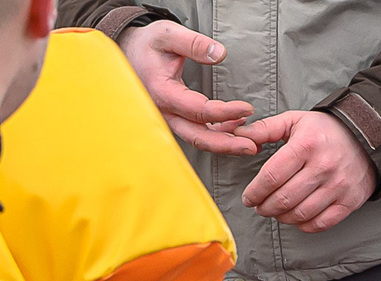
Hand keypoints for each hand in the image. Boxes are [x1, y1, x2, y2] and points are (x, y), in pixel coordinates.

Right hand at [119, 21, 257, 155]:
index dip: (225, 112)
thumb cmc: (147, 44)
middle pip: (198, 136)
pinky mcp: (174, 118)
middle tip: (251, 146)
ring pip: (197, 139)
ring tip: (248, 143)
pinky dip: (216, 134)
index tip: (247, 108)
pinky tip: (235, 128)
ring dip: (224, 143)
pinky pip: (195, 132)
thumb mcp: (168, 35)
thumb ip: (194, 43)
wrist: (129, 53)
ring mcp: (168, 118)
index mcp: (162, 92)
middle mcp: (164, 112)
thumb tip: (220, 53)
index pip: (198, 110)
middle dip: (227, 144)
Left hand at [237, 109, 374, 231]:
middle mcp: (323, 166)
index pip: (272, 177)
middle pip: (283, 199)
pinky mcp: (349, 201)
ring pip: (299, 214)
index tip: (248, 198)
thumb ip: (265, 129)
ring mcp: (338, 186)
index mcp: (306, 145)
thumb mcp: (295, 121)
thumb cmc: (324, 131)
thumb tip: (239, 136)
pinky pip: (320, 224)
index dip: (255, 192)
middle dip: (265, 207)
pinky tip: (296, 217)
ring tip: (276, 211)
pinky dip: (303, 225)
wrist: (367, 137)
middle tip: (260, 206)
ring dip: (281, 218)